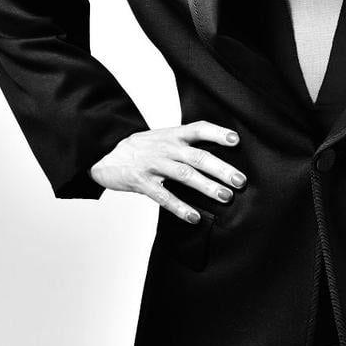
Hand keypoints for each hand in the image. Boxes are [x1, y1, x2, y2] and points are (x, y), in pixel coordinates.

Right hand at [88, 120, 247, 222]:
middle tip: (240, 180)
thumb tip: (217, 154)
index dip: (217, 133)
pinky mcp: (141, 182)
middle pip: (197, 156)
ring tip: (225, 197)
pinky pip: (163, 196)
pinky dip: (180, 207)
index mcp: (172, 135)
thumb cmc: (142, 148)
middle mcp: (165, 147)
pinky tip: (194, 217)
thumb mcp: (163, 137)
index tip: (236, 140)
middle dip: (221, 168)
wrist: (105, 155)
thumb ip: (185, 143)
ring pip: (184, 175)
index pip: (198, 129)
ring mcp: (153, 164)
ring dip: (206, 186)